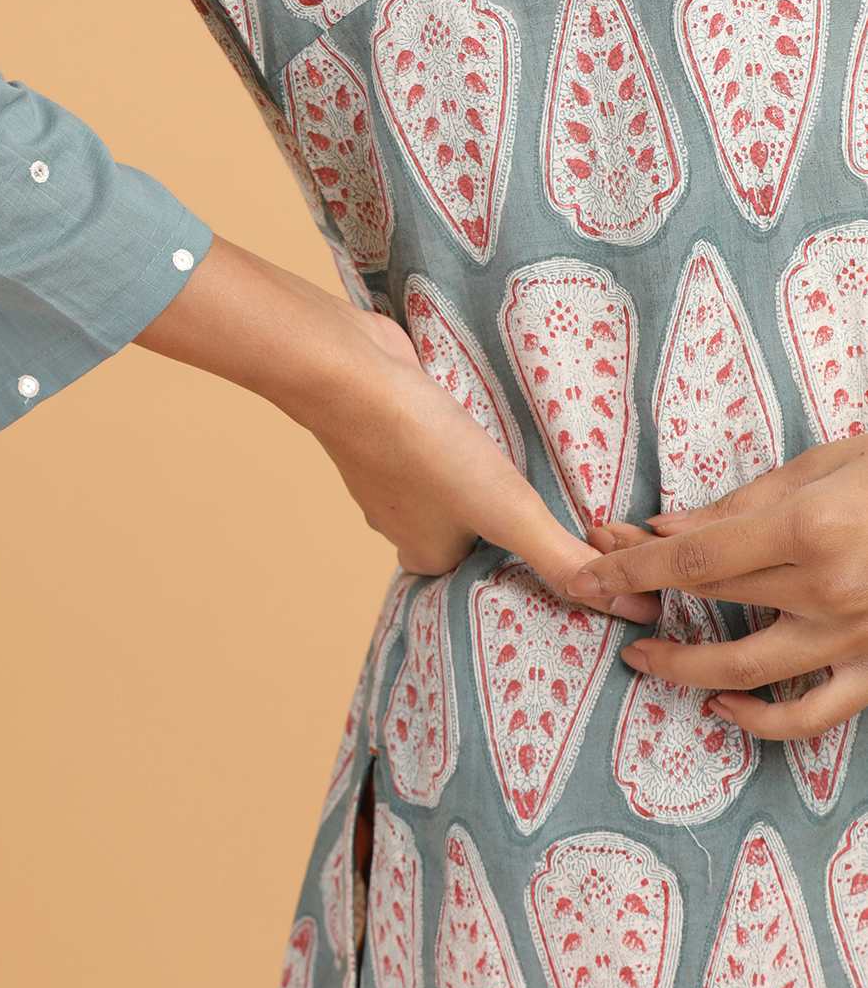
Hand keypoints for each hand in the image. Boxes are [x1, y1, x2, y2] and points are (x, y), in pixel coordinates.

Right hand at [296, 303, 649, 597]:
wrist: (350, 373)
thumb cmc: (425, 449)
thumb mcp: (508, 510)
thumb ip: (563, 558)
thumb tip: (637, 613)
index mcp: (428, 557)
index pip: (488, 575)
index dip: (528, 561)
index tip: (567, 542)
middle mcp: (404, 522)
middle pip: (471, 527)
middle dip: (507, 512)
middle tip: (561, 494)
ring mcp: (392, 472)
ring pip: (453, 482)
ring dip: (484, 469)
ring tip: (534, 452)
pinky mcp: (392, 427)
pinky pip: (439, 440)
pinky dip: (461, 432)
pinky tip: (486, 413)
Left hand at [568, 438, 867, 739]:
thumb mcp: (825, 465)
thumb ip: (743, 504)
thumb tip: (668, 529)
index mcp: (808, 531)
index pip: (693, 558)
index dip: (631, 566)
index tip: (586, 566)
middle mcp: (827, 591)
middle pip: (710, 602)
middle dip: (642, 597)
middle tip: (598, 591)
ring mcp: (854, 637)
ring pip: (748, 672)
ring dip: (685, 669)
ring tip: (646, 659)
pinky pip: (815, 713)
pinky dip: (765, 722)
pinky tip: (724, 706)